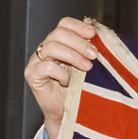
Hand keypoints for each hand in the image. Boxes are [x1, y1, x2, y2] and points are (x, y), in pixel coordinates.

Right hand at [24, 17, 97, 138]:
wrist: (68, 114)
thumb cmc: (79, 90)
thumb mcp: (89, 67)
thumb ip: (91, 52)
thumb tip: (105, 39)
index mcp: (60, 43)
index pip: (65, 24)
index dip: (79, 26)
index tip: (93, 34)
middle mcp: (46, 49)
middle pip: (58, 33)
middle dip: (79, 42)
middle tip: (94, 54)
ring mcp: (37, 61)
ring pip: (52, 47)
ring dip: (73, 56)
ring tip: (87, 67)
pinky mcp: (32, 75)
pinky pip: (46, 67)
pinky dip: (60, 72)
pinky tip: (68, 81)